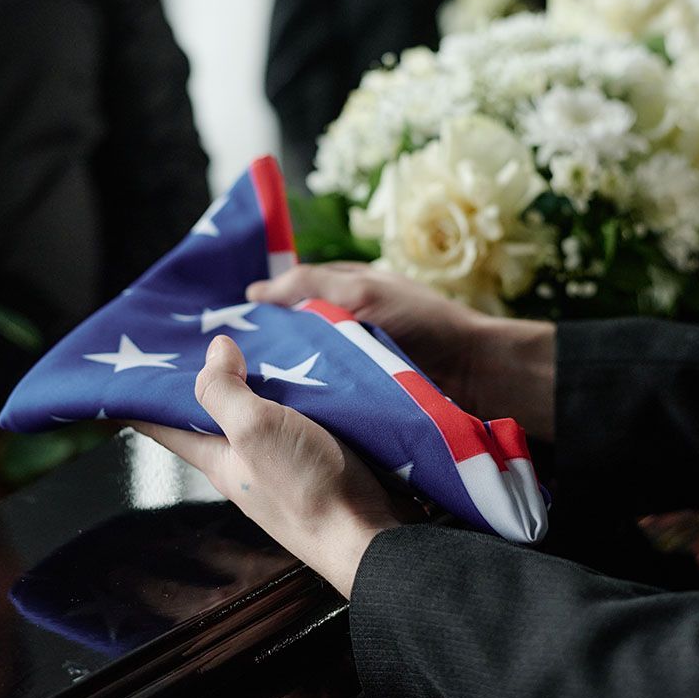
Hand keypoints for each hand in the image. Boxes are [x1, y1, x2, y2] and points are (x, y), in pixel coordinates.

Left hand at [131, 335, 400, 598]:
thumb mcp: (255, 430)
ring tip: (262, 341)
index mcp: (218, 458)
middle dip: (207, 377)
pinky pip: (300, 421)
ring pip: (260, 415)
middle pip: (214, 414)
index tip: (126, 366)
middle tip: (206, 332)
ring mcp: (284, 467)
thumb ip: (225, 391)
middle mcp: (245, 464)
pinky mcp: (321, 464)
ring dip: (259, 382)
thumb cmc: (309, 490)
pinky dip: (298, 395)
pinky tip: (312, 376)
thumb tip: (215, 350)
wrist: (372, 538)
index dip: (142, 395)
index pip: (164, 424)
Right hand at [247, 263, 555, 440]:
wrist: (478, 374)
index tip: (221, 328)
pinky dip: (307, 399)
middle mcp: (345, 324)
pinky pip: (326, 393)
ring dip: (283, 378)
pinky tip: (282, 412)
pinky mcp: (363, 393)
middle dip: (264, 348)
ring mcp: (354, 361)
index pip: (288, 295)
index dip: (258, 309)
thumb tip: (254, 289)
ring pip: (306, 367)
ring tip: (243, 393)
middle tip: (224, 368)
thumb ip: (310, 285)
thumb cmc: (424, 323)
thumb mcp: (363, 291)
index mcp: (344, 290)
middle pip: (292, 334)